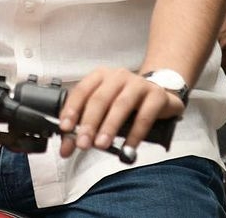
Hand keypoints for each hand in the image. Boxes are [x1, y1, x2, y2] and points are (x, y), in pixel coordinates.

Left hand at [57, 66, 183, 158]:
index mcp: (100, 76)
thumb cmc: (126, 103)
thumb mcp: (104, 111)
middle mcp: (118, 76)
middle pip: (100, 99)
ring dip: (109, 127)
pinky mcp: (156, 96)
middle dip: (89, 123)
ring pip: (121, 105)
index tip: (65, 128)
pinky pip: (144, 116)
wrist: (160, 95)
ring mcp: (138, 84)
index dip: (72, 109)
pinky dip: (135, 134)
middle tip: (82, 143)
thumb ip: (85, 127)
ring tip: (101, 145)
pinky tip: (128, 148)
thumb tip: (66, 148)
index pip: (82, 91)